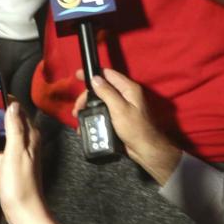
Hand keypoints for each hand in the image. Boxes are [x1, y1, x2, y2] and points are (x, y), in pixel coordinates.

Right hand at [76, 69, 180, 185]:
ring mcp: (123, 106)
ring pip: (101, 101)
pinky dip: (95, 114)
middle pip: (102, 89)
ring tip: (79, 117)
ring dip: (89, 107)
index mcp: (129, 89)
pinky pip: (104, 111)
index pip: (108, 74)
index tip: (78, 75)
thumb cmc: (135, 128)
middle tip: (77, 108)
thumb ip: (107, 92)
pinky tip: (87, 122)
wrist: (146, 149)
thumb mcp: (119, 109)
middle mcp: (126, 95)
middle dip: (88, 97)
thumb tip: (95, 79)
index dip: (93, 74)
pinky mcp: (119, 117)